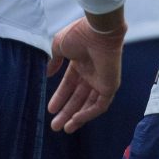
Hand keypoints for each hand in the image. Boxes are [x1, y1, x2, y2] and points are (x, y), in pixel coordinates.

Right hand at [47, 15, 126, 132]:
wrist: (98, 30)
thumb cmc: (79, 34)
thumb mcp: (59, 45)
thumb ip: (54, 60)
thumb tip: (48, 73)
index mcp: (81, 62)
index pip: (70, 84)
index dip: (60, 97)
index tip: (50, 109)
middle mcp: (92, 72)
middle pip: (78, 97)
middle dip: (67, 111)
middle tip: (55, 126)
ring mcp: (102, 79)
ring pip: (89, 104)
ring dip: (77, 117)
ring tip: (64, 128)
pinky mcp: (111, 85)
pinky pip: (100, 105)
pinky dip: (89, 114)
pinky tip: (76, 120)